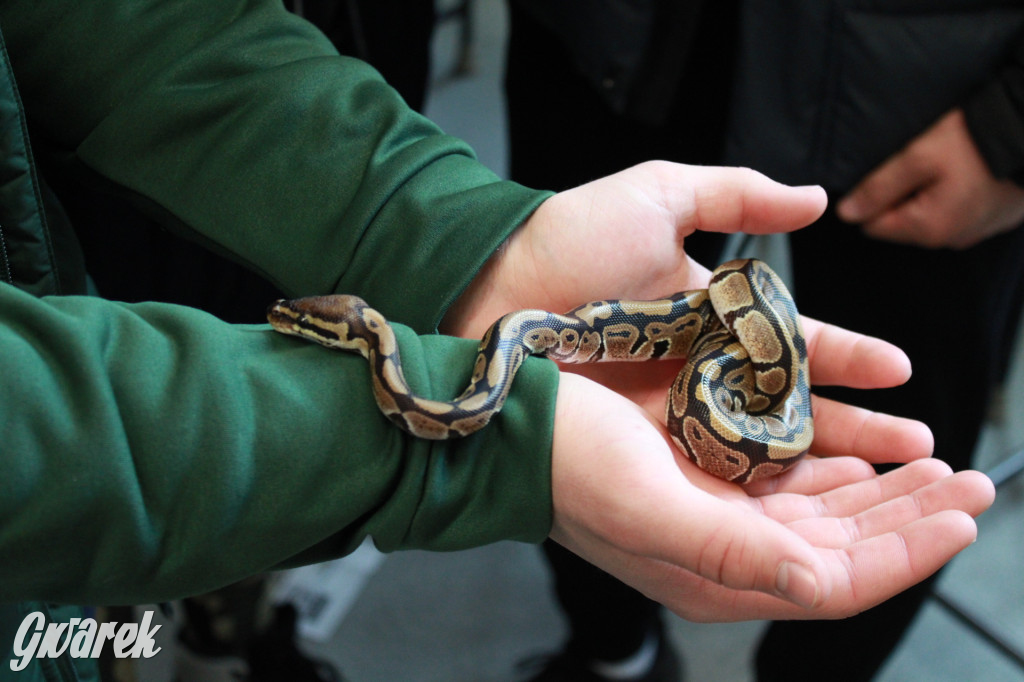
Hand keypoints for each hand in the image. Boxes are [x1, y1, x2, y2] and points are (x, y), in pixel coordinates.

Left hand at [447, 161, 929, 468]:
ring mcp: (665, 410)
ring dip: (811, 464)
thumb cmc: (567, 236)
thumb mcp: (660, 197)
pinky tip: (788, 502)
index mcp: (708, 315)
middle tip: (911, 450)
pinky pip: (701, 467)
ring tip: (869, 486)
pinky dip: (744, 485)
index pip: (795, 340)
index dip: (848, 356)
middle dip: (850, 426)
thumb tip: (817, 200)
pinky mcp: (633, 444)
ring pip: (753, 444)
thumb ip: (738, 194)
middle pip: (786, 404)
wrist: (488, 285)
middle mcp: (695, 369)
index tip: (898, 370)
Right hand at [551, 371, 994, 620]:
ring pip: (826, 510)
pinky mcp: (711, 469)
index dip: (906, 553)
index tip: (960, 516)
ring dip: (883, 488)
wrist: (513, 423)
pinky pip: (793, 476)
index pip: (837, 581)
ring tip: (936, 464)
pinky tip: (865, 447)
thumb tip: (819, 587)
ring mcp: (721, 508)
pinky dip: (837, 462)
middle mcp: (727, 549)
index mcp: (716, 574)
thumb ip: (732, 553)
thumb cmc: (567, 462)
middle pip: (844, 545)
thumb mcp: (646, 508)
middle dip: (909, 516)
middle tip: (970, 483)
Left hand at [837, 108, 1023, 248]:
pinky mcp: (1001, 216)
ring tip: (947, 163)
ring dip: (932, 194)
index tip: (886, 172)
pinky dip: (960, 193)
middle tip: (921, 163)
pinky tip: (968, 170)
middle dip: (904, 195)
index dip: (872, 199)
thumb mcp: (916, 157)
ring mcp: (981, 230)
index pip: (875, 226)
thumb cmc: (974, 139)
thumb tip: (846, 213)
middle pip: (905, 223)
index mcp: (929, 229)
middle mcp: (954, 238)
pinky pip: (964, 210)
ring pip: (935, 216)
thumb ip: (878, 187)